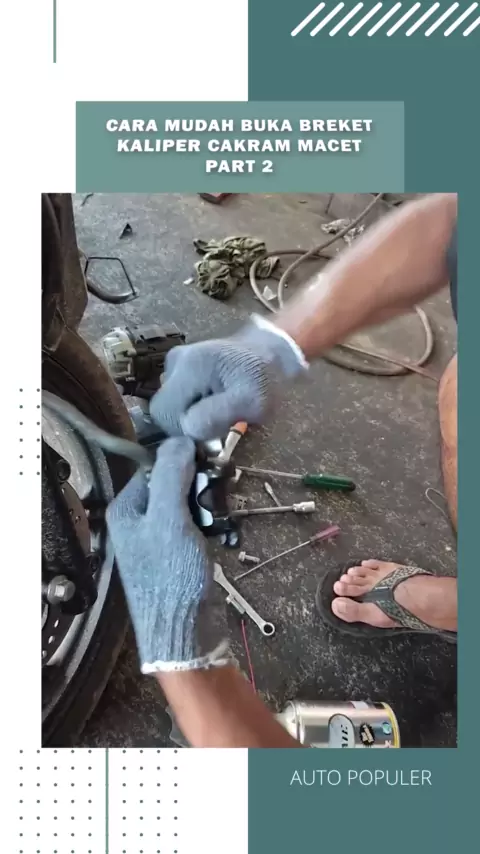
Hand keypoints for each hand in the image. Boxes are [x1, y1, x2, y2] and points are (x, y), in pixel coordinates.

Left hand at [105, 437, 229, 672]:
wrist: (185, 632)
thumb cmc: (171, 576)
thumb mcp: (170, 520)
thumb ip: (172, 476)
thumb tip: (180, 440)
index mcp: (127, 510)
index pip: (154, 466)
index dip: (182, 459)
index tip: (209, 458)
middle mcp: (139, 520)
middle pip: (174, 482)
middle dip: (199, 484)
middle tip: (218, 489)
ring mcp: (160, 537)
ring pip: (189, 502)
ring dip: (209, 504)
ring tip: (220, 515)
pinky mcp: (180, 552)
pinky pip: (198, 523)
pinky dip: (212, 523)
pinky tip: (222, 530)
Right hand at [150, 317, 306, 439]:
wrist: (270, 353)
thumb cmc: (265, 379)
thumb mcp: (253, 402)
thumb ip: (218, 415)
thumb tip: (188, 426)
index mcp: (189, 367)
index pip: (163, 414)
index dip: (184, 428)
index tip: (212, 426)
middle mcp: (175, 361)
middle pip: (163, 409)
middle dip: (187, 421)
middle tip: (218, 418)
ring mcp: (175, 361)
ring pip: (170, 404)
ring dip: (191, 412)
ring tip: (219, 405)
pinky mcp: (180, 365)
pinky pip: (177, 395)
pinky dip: (192, 402)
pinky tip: (213, 397)